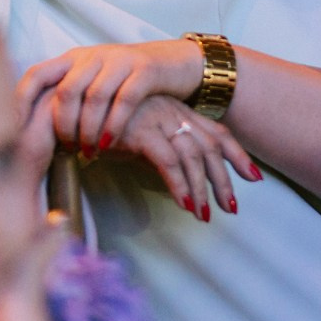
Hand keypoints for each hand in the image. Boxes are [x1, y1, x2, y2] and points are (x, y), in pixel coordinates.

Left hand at [17, 40, 205, 153]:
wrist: (176, 64)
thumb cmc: (129, 82)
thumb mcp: (95, 84)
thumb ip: (71, 100)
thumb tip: (40, 134)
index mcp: (73, 59)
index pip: (36, 75)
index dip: (22, 103)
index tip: (16, 132)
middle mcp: (92, 56)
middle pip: (65, 91)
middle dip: (63, 126)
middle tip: (68, 149)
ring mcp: (119, 60)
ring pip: (93, 98)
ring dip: (88, 131)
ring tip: (89, 152)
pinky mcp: (144, 70)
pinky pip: (123, 100)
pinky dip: (112, 126)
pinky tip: (108, 144)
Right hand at [100, 94, 259, 221]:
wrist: (66, 106)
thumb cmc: (97, 122)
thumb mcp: (135, 134)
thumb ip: (157, 149)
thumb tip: (174, 174)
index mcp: (174, 110)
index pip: (216, 132)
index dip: (237, 155)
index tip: (254, 177)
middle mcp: (170, 111)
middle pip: (210, 146)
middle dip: (224, 179)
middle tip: (232, 207)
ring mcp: (156, 118)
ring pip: (193, 156)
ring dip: (202, 188)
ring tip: (205, 214)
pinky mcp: (140, 130)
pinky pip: (167, 161)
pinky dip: (179, 184)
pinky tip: (185, 204)